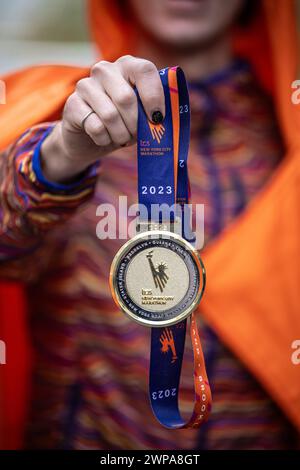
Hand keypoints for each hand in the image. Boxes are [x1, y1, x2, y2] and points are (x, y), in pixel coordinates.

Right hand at [40, 55, 164, 183]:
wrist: (88, 139)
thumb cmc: (123, 123)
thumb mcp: (142, 115)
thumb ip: (155, 111)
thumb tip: (163, 120)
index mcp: (127, 65)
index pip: (144, 70)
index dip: (154, 96)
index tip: (158, 119)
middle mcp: (104, 70)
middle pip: (126, 98)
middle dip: (135, 124)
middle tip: (136, 135)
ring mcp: (85, 85)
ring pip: (110, 115)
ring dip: (121, 134)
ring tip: (122, 138)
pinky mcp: (72, 104)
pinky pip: (96, 127)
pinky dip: (105, 139)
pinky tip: (104, 138)